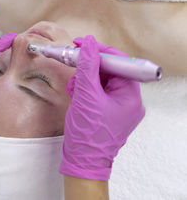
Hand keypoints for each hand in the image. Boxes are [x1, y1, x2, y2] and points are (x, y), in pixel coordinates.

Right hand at [59, 35, 144, 179]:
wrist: (82, 161)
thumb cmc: (88, 134)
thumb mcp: (86, 95)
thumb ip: (87, 66)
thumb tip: (89, 43)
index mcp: (130, 95)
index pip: (119, 62)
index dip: (99, 51)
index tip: (82, 44)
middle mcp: (128, 99)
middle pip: (110, 70)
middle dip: (89, 68)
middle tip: (74, 66)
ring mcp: (119, 104)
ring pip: (102, 79)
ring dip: (85, 78)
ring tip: (74, 87)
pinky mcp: (108, 108)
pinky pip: (98, 89)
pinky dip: (85, 88)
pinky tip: (76, 93)